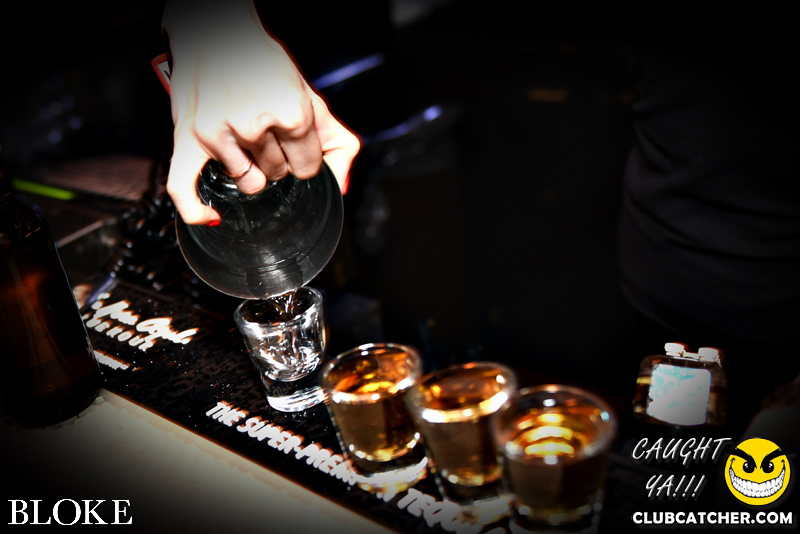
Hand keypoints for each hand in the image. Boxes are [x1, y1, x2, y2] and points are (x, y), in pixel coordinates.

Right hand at [163, 0, 358, 224]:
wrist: (216, 34)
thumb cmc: (264, 65)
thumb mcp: (310, 98)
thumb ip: (336, 142)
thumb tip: (341, 188)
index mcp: (292, 112)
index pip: (308, 168)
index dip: (304, 157)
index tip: (294, 141)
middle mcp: (255, 124)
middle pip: (278, 176)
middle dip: (279, 160)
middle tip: (267, 130)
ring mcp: (218, 132)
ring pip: (249, 183)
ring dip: (252, 171)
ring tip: (246, 142)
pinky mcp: (187, 137)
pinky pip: (183, 188)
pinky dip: (195, 209)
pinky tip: (211, 216)